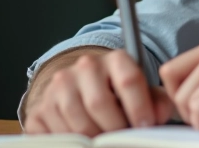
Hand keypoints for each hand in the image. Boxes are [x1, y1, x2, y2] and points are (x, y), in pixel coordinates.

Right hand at [24, 49, 174, 135]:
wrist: (82, 90)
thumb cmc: (119, 95)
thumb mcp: (143, 93)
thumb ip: (157, 102)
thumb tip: (157, 118)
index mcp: (115, 59)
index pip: (128, 80)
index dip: (139, 108)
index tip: (144, 127)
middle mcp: (85, 67)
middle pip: (99, 103)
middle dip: (115, 128)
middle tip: (122, 141)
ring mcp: (59, 86)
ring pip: (77, 122)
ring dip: (94, 139)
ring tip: (104, 143)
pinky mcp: (40, 108)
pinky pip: (55, 134)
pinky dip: (72, 144)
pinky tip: (83, 143)